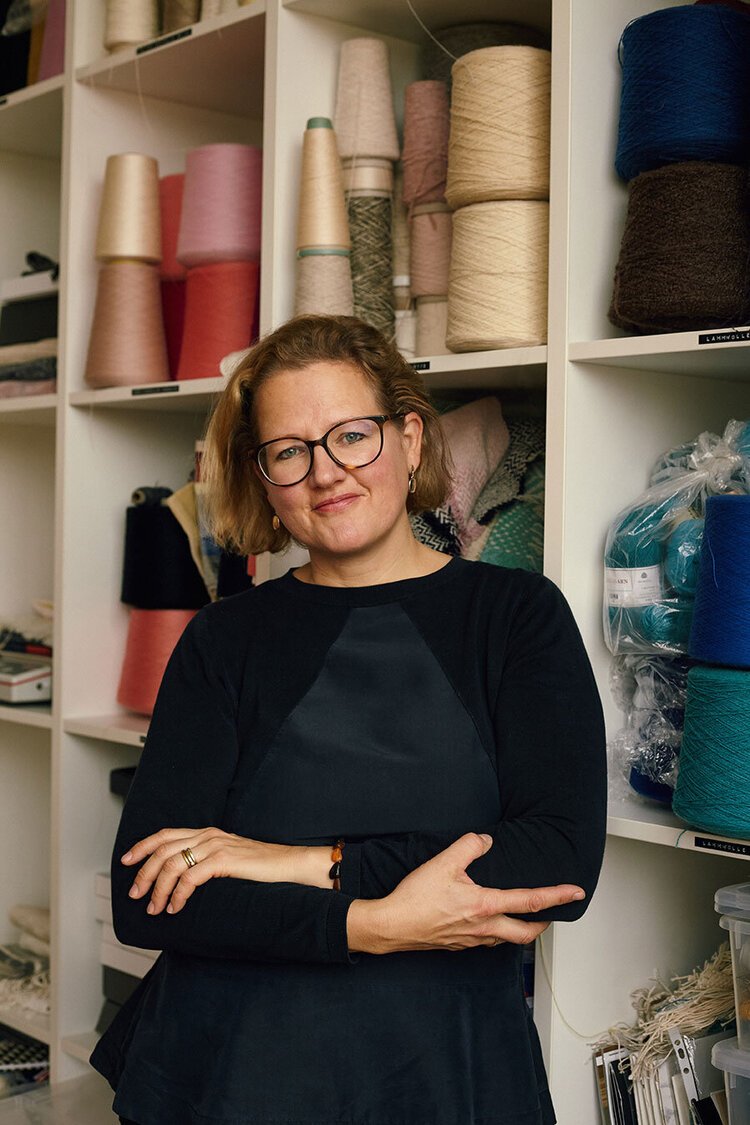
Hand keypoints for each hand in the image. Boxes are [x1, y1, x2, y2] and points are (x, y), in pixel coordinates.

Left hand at [121, 828, 330, 914]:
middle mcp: (208, 835)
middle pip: (163, 848)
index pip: (166, 834)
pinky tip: (175, 908)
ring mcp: (217, 846)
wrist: (291, 866)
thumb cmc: (262, 869)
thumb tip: (182, 883)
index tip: (126, 861)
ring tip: (154, 908)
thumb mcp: (229, 861)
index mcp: (207, 832)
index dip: (143, 846)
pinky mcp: (225, 860)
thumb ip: (207, 863)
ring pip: (172, 863)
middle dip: (143, 872)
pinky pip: (190, 877)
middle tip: (136, 895)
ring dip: (157, 888)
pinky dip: (177, 894)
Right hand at [347, 832, 584, 953]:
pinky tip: (488, 921)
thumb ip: (469, 846)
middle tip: (553, 913)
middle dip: (544, 923)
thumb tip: (486, 840)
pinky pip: (486, 940)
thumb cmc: (416, 898)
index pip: (531, 901)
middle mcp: (484, 927)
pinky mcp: (458, 945)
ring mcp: (471, 940)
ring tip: (522, 915)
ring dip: (520, 928)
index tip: (575, 893)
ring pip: (505, 938)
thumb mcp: (443, 862)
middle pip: (526, 932)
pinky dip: (497, 931)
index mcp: (485, 905)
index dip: (557, 896)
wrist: (391, 926)